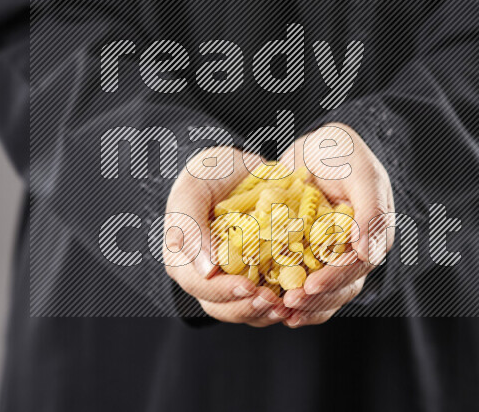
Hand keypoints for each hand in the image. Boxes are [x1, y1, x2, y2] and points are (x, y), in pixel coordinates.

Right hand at [163, 147, 290, 325]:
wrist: (239, 165)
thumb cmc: (209, 173)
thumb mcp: (192, 188)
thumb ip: (189, 226)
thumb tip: (206, 270)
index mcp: (183, 258)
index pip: (198, 286)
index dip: (223, 291)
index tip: (248, 286)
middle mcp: (205, 274)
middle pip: (221, 307)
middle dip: (247, 308)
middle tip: (273, 301)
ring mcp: (231, 277)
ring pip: (243, 310)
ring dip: (264, 312)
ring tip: (286, 305)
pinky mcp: (256, 274)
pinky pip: (264, 298)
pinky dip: (279, 302)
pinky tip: (295, 298)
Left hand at [278, 123, 394, 326]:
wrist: (313, 148)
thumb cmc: (341, 152)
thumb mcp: (359, 170)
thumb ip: (370, 207)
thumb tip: (369, 252)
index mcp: (374, 231)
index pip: (358, 264)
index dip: (335, 278)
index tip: (311, 285)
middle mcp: (357, 249)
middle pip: (343, 286)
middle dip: (317, 298)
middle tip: (290, 301)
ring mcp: (334, 256)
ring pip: (326, 293)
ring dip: (306, 306)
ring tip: (281, 311)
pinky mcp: (311, 257)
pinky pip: (307, 286)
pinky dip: (297, 301)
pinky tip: (278, 310)